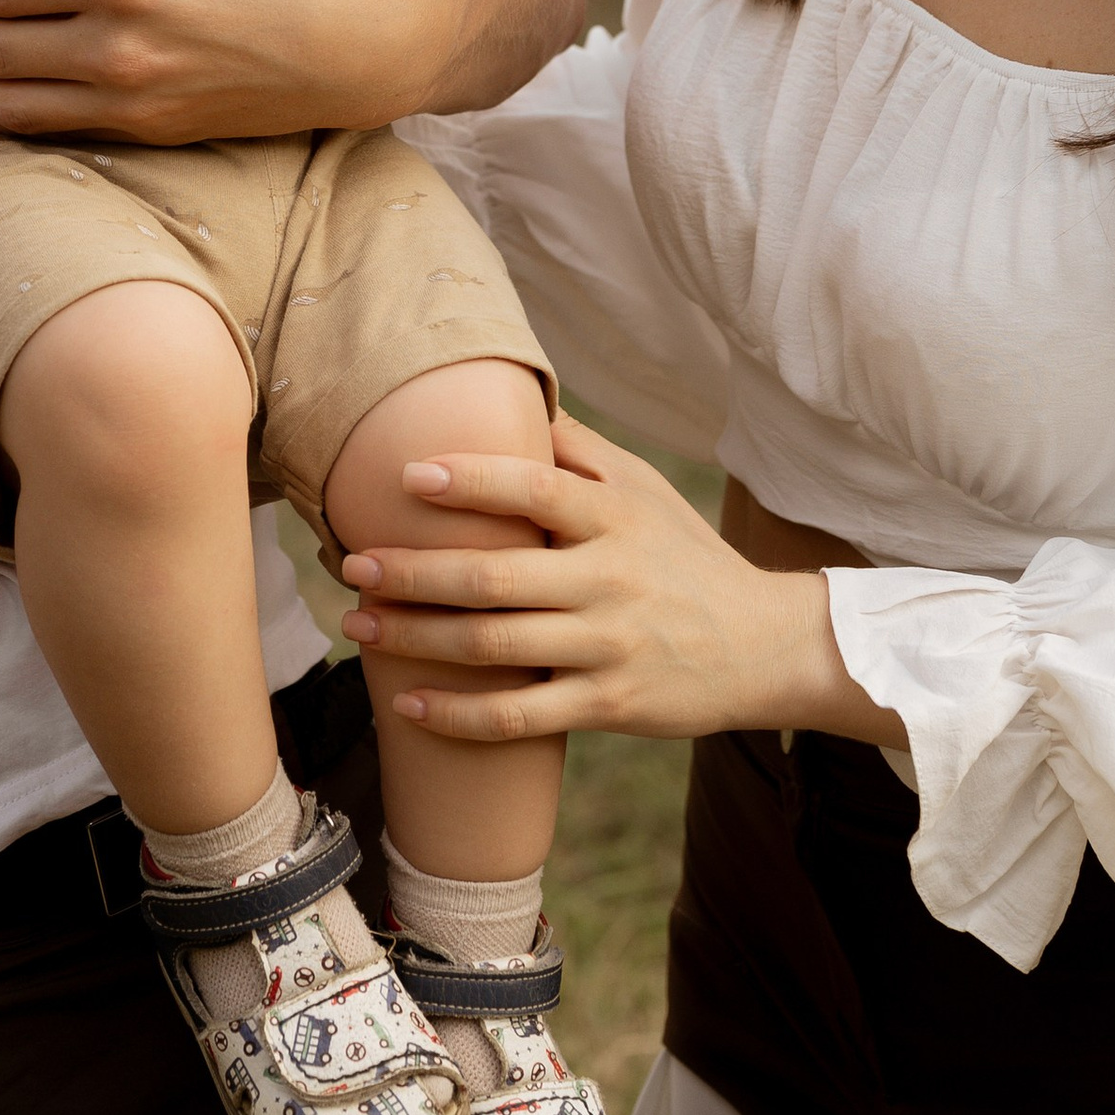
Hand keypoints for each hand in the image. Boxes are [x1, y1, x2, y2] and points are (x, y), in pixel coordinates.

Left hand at [337, 414, 907, 746]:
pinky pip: (520, 717)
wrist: (763, 647)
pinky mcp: (608, 706)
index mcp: (613, 517)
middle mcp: (609, 580)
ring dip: (417, 638)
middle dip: (414, 572)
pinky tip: (406, 704)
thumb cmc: (686, 555)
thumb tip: (513, 397)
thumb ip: (576, 450)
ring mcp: (607, 647)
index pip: (534, 489)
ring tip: (358, 623)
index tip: (406, 476)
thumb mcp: (644, 489)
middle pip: (495, 577)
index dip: (470, 482)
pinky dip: (458, 715)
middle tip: (351, 561)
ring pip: (495, 648)